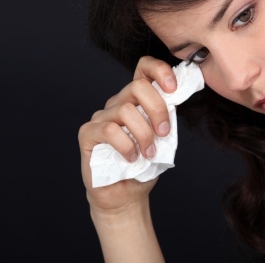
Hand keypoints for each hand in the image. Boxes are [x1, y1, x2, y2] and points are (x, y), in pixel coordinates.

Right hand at [78, 56, 176, 212]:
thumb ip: (165, 119)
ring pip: (126, 110)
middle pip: (138, 87)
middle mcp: (118, 104)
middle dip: (158, 109)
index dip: (159, 71)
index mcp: (137, 101)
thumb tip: (175, 102)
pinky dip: (126, 146)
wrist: (126, 195)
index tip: (173, 88)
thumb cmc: (144, 167)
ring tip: (149, 153)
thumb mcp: (162, 140)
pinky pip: (109, 130)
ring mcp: (101, 117)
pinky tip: (131, 158)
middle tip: (163, 133)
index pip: (143, 69)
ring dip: (144, 134)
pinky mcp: (88, 133)